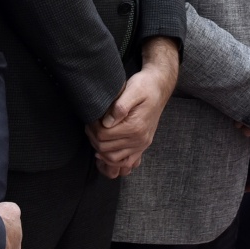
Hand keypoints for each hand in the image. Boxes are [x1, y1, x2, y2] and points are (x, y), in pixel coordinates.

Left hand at [86, 38, 178, 172]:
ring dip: (100, 149)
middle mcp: (139, 140)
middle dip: (93, 137)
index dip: (92, 128)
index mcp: (135, 127)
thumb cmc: (145, 86)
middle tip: (89, 125)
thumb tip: (106, 123)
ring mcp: (142, 145)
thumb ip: (120, 107)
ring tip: (95, 135)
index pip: (103, 135)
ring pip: (113, 159)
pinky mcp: (142, 146)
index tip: (90, 118)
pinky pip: (126, 162)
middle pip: (105, 148)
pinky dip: (113, 160)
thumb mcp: (133, 90)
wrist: (160, 87)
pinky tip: (104, 151)